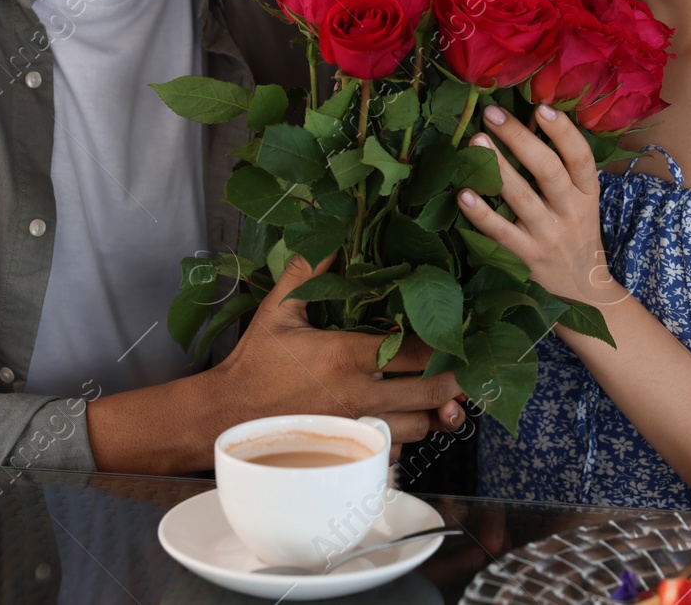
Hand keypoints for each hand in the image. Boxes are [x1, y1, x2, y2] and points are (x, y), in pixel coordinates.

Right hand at [214, 252, 465, 452]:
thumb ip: (308, 272)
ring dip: (431, 411)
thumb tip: (331, 237)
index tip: (457, 330)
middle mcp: (360, 396)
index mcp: (347, 356)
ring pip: (419, 427)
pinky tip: (400, 419)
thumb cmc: (254, 363)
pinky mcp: (349, 453)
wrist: (226, 416)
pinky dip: (404, 438)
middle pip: (431, 393)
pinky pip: (394, 451)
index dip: (445, 342)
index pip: (418, 351)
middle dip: (454, 380)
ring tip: (435, 393)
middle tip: (464, 366)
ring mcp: (357, 429)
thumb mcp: (278, 310)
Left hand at [456, 103, 624, 308]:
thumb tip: (527, 121)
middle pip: (547, 170)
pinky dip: (482, 214)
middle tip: (492, 114)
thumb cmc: (576, 232)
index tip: (541, 108)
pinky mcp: (527, 257)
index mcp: (588, 192)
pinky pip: (501, 233)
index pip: (581, 157)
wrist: (584, 290)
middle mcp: (571, 211)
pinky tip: (463, 194)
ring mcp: (548, 235)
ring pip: (522, 198)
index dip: (563, 132)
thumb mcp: (582, 200)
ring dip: (498, 168)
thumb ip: (563, 169)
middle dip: (519, 139)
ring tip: (476, 141)